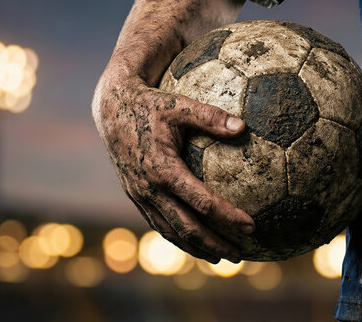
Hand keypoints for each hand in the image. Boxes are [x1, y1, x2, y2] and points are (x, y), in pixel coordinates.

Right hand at [93, 82, 253, 263]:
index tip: (251, 226)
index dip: (227, 216)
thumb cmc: (149, 104)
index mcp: (163, 170)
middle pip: (186, 228)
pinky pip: (158, 223)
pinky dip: (177, 237)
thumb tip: (244, 127)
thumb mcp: (180, 105)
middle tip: (240, 256)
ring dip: (195, 248)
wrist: (110, 109)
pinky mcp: (135, 196)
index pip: (201, 202)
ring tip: (220, 258)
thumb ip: (211, 117)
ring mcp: (139, 196)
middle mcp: (149, 189)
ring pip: (170, 232)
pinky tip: (193, 241)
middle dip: (213, 245)